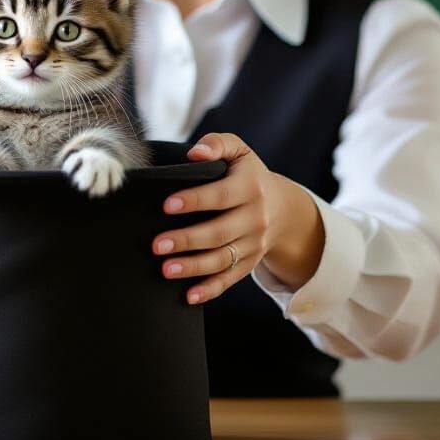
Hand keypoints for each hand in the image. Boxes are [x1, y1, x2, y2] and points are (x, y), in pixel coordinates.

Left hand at [152, 132, 281, 304]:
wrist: (282, 207)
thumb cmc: (248, 174)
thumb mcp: (239, 150)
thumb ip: (217, 144)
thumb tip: (194, 153)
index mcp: (250, 187)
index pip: (220, 196)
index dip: (194, 201)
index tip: (167, 206)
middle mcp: (255, 218)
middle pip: (219, 232)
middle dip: (186, 239)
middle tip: (156, 244)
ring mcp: (254, 244)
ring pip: (222, 259)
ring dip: (193, 266)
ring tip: (165, 269)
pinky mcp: (249, 263)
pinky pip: (230, 279)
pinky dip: (210, 290)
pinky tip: (188, 296)